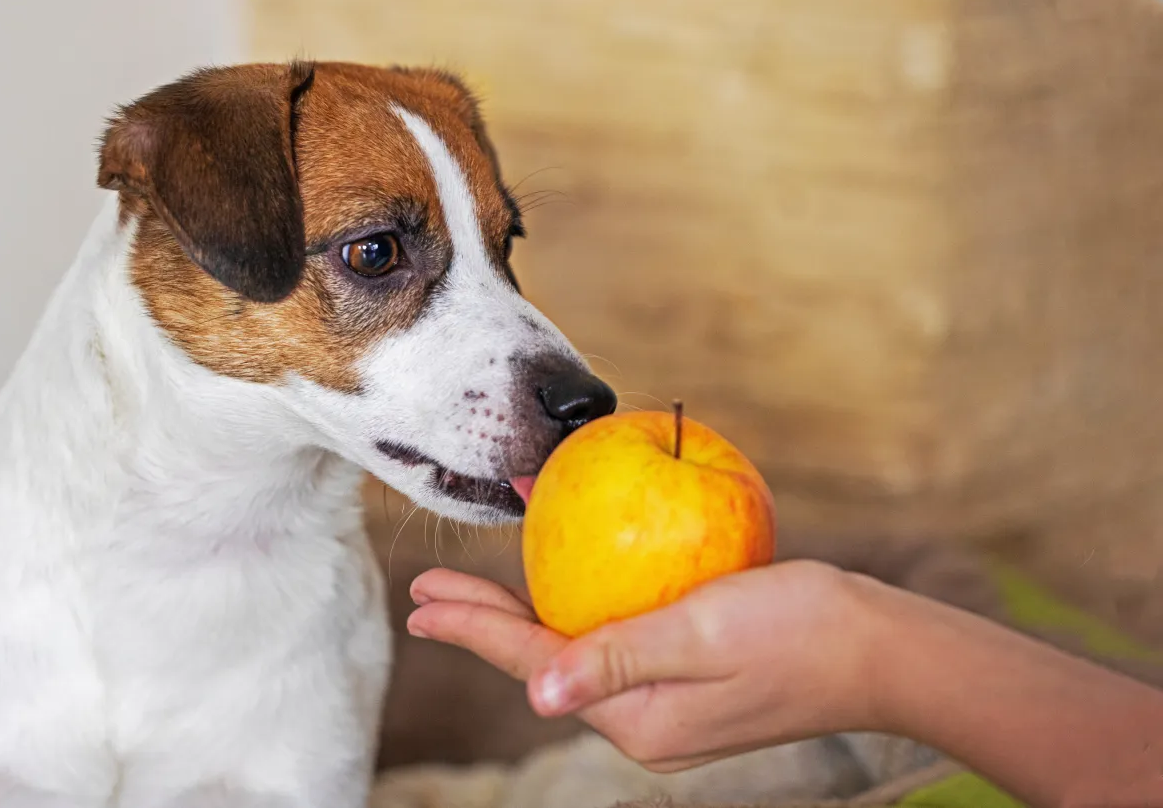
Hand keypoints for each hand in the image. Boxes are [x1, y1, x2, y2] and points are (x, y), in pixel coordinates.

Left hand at [407, 560, 884, 771]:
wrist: (879, 650)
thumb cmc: (798, 631)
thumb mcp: (702, 635)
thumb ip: (617, 660)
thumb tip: (534, 698)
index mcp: (637, 716)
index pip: (532, 665)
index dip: (471, 630)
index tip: (419, 600)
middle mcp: (643, 718)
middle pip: (542, 660)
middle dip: (482, 625)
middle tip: (427, 590)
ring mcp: (666, 702)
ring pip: (574, 649)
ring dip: (524, 614)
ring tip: (475, 590)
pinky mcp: (688, 678)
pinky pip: (613, 639)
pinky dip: (579, 607)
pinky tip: (564, 580)